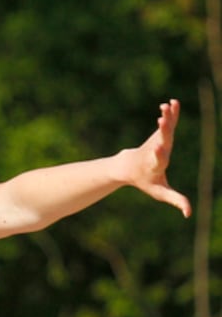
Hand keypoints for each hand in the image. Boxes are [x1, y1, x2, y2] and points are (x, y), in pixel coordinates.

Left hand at [129, 100, 191, 217]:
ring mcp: (157, 141)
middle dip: (162, 132)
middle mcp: (156, 152)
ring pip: (163, 129)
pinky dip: (171, 112)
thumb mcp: (160, 192)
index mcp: (156, 165)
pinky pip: (168, 121)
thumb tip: (188, 214)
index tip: (157, 148)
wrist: (129, 167)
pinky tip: (172, 102)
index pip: (158, 160)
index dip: (159, 154)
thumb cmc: (147, 182)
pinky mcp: (160, 133)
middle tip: (161, 121)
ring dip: (167, 117)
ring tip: (167, 107)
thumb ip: (175, 200)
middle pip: (161, 141)